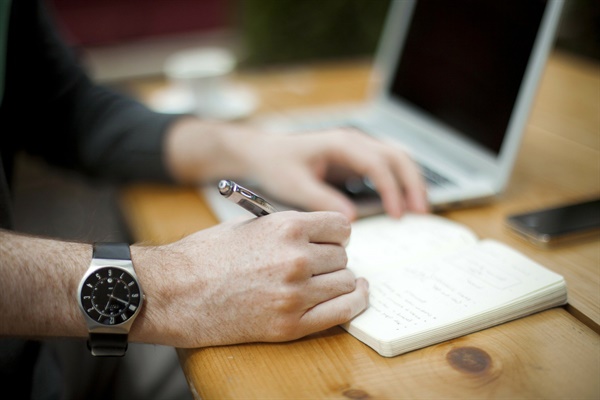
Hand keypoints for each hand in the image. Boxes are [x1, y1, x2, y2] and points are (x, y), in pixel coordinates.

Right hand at [130, 211, 367, 347]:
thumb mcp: (249, 225)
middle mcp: (297, 258)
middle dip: (332, 258)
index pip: (340, 226)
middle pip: (342, 256)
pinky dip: (353, 303)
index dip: (335, 233)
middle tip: (317, 263)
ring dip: (338, 280)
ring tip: (324, 281)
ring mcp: (295, 294)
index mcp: (286, 227)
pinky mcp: (290, 324)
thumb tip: (318, 234)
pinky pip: (342, 312)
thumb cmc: (205, 255)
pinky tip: (353, 295)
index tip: (330, 240)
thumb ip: (288, 227)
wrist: (174, 292)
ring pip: (345, 282)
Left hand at [247, 128, 428, 218]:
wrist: (264, 152)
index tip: (396, 215)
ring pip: (397, 158)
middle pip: (396, 156)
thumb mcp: (294, 185)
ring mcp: (357, 148)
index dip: (391, 189)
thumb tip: (351, 219)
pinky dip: (400, 182)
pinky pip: (386, 167)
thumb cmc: (276, 165)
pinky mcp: (357, 159)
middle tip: (420, 213)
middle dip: (412, 183)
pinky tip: (403, 202)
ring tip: (419, 210)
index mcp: (340, 143)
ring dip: (411, 181)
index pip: (377, 164)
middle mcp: (354, 141)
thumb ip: (322, 200)